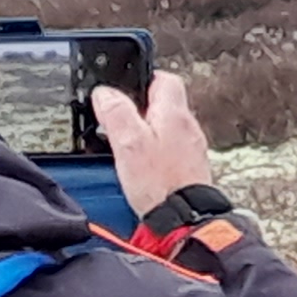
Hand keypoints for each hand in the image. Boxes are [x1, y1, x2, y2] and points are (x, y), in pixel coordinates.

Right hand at [96, 69, 217, 219]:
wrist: (185, 218)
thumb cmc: (160, 183)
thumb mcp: (128, 142)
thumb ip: (117, 113)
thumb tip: (106, 93)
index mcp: (174, 113)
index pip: (164, 78)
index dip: (142, 78)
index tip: (123, 86)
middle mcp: (188, 127)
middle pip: (163, 103)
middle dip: (139, 108)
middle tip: (116, 119)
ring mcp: (191, 147)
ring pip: (165, 126)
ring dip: (145, 129)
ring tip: (124, 143)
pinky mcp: (188, 166)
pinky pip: (169, 147)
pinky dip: (153, 148)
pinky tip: (140, 162)